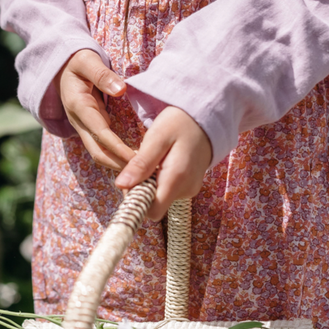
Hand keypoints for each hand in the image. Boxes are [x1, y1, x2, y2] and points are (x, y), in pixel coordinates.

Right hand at [58, 49, 135, 170]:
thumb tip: (121, 89)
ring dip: (119, 164)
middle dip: (119, 164)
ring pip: (99, 153)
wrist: (61, 67)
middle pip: (97, 152)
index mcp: (78, 106)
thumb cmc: (77, 62)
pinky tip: (135, 160)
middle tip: (144, 172)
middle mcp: (79, 121)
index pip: (100, 133)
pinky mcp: (90, 128)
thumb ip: (102, 74)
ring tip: (142, 171)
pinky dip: (117, 157)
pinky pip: (103, 147)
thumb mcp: (87, 61)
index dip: (118, 148)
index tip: (137, 157)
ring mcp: (83, 127)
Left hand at [115, 106, 211, 220]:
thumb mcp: (157, 138)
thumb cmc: (179, 123)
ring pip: (158, 196)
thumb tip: (121, 185)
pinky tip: (161, 160)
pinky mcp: (188, 185)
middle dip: (139, 188)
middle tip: (139, 162)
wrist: (206, 117)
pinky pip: (166, 188)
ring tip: (153, 157)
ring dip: (148, 181)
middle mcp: (186, 189)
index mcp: (177, 179)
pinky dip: (157, 178)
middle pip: (153, 204)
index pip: (152, 211)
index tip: (129, 180)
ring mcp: (189, 189)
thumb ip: (141, 163)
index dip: (135, 200)